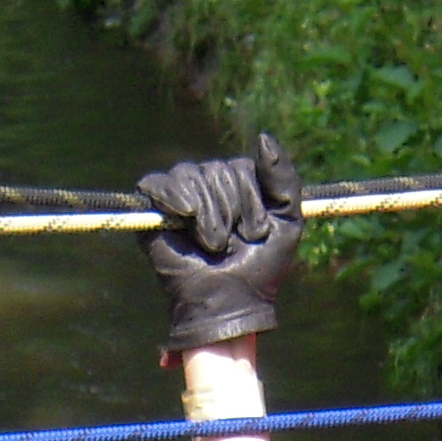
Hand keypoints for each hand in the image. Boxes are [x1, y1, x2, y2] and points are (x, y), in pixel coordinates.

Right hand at [140, 133, 302, 353]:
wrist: (230, 303)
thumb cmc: (260, 268)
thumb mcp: (288, 220)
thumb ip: (284, 177)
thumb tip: (262, 137)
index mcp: (238, 185)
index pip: (240, 167)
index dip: (250, 200)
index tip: (255, 233)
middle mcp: (208, 186)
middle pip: (215, 171)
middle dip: (228, 210)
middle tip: (229, 245)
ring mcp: (179, 199)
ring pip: (190, 176)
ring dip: (207, 214)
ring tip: (212, 244)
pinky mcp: (153, 212)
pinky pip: (156, 184)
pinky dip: (172, 196)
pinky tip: (186, 214)